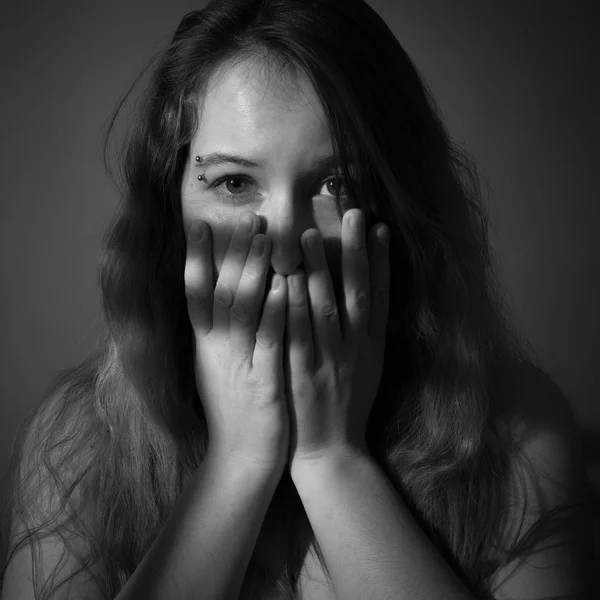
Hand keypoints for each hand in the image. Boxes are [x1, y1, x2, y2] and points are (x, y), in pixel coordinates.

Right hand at [184, 212, 289, 476]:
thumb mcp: (219, 369)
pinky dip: (273, 312)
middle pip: (220, 291)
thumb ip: (218, 336)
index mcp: (207, 346)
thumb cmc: (235, 411)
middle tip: (246, 215)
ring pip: (241, 310)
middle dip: (232, 252)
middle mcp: (217, 349)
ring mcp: (238, 365)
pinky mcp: (262, 383)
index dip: (198, 258)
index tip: (203, 223)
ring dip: (251, 271)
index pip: (195, 293)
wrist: (240, 461)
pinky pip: (268, 342)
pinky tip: (284, 285)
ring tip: (264, 237)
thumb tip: (219, 302)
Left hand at [283, 208, 389, 470]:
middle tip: (351, 214)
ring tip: (309, 235)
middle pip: (357, 293)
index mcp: (373, 346)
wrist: (332, 451)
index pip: (380, 295)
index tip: (379, 228)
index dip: (381, 260)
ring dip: (319, 270)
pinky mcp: (301, 372)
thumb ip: (365, 334)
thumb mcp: (368, 368)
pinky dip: (291, 306)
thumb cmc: (350, 405)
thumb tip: (365, 296)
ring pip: (325, 308)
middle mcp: (355, 348)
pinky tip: (284, 280)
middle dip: (355, 252)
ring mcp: (328, 360)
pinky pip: (296, 334)